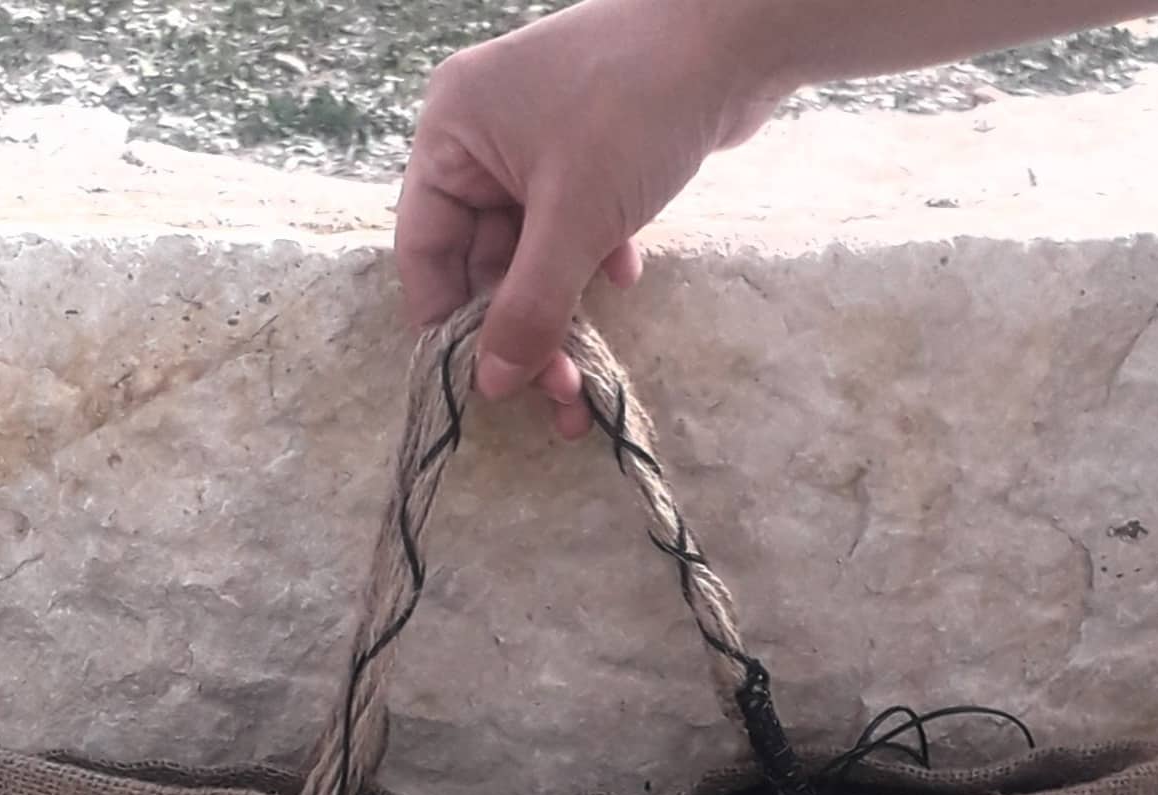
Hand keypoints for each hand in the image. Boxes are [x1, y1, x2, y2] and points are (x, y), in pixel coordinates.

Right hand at [394, 0, 778, 435]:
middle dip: (517, 331)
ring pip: (531, 255)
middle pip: (481, 262)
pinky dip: (591, 263)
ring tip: (590, 378)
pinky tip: (625, 277)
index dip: (449, 322)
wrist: (732, 34)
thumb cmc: (635, 107)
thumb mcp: (574, 218)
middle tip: (558, 395)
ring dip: (558, 314)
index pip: (425, 248)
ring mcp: (537, 144)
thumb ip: (529, 307)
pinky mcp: (588, 154)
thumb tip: (492, 385)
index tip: (482, 385)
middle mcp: (483, 137)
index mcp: (452, 133)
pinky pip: (571, 230)